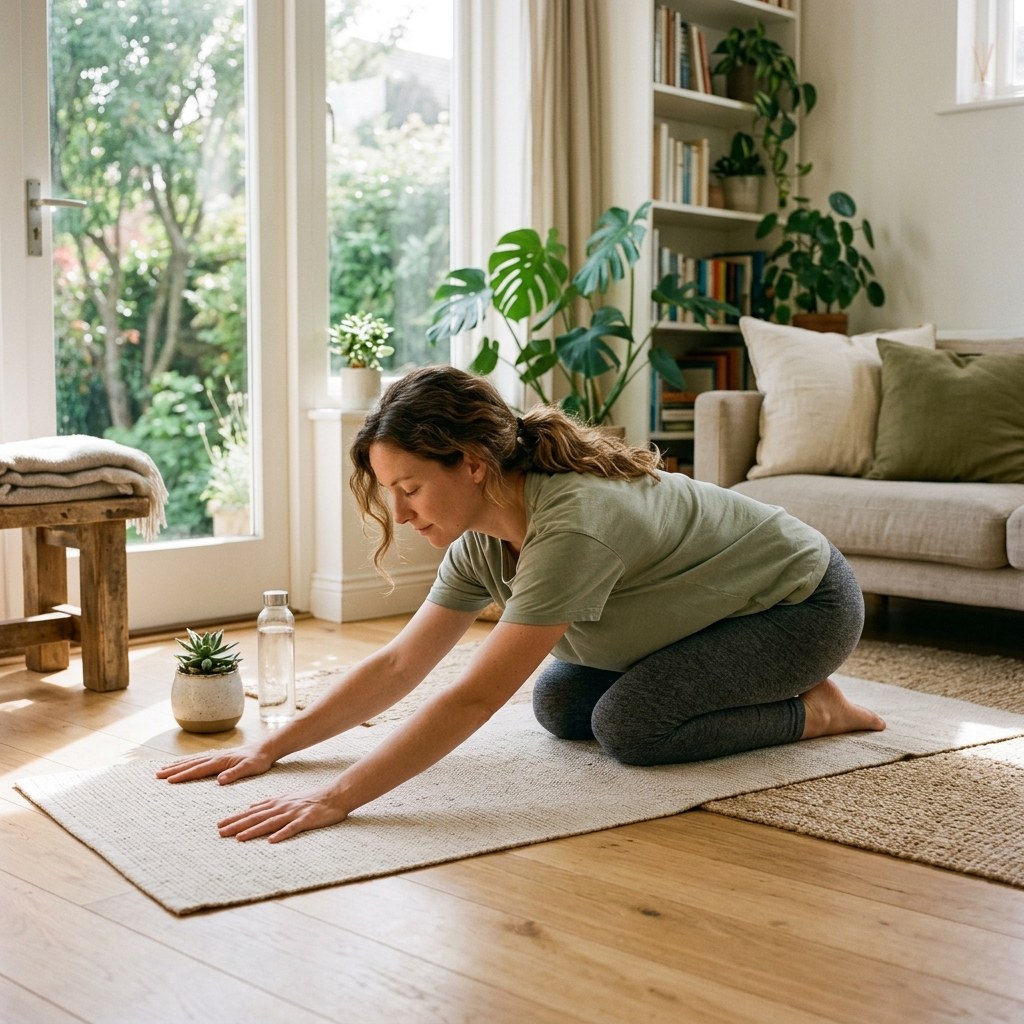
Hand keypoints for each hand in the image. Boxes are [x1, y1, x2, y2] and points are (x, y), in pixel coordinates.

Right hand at [156, 745, 274, 785]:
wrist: (266, 749)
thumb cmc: (259, 760)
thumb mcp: (250, 768)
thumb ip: (235, 774)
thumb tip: (219, 780)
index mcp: (220, 761)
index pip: (198, 769)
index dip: (183, 775)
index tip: (168, 780)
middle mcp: (215, 757)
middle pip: (190, 764)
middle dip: (173, 769)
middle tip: (157, 774)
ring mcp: (216, 755)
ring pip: (193, 761)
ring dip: (177, 765)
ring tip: (163, 769)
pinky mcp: (219, 757)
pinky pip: (199, 760)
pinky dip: (188, 762)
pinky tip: (183, 765)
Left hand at [217, 786, 350, 842]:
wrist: (333, 795)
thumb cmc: (309, 798)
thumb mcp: (286, 797)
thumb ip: (268, 803)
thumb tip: (250, 807)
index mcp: (276, 803)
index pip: (251, 812)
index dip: (235, 818)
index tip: (219, 825)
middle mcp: (282, 807)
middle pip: (256, 817)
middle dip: (237, 825)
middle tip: (220, 832)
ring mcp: (293, 814)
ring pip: (270, 823)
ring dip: (254, 831)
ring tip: (239, 838)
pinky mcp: (305, 820)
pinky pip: (292, 828)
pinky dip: (281, 834)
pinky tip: (272, 841)